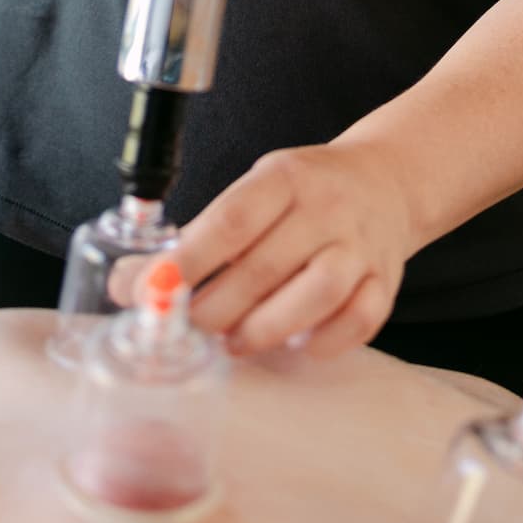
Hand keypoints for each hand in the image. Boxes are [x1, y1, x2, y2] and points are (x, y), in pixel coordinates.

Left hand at [173, 138, 412, 357]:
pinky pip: (361, 318)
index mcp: (286, 177)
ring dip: (266, 328)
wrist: (386, 181)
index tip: (152, 290)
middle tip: (188, 329)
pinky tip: (296, 345)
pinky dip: (325, 341)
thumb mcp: (258, 189)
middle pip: (265, 266)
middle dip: (216, 308)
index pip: (231, 221)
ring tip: (234, 343)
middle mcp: (327, 208)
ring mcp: (360, 245)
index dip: (188, 260)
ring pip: (317, 294)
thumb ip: (208, 233)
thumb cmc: (306, 192)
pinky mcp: (386, 279)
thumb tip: (137, 282)